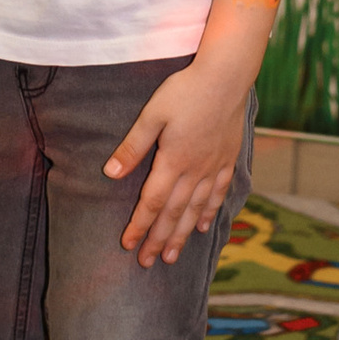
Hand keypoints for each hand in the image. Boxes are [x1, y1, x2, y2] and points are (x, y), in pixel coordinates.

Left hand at [107, 60, 249, 266]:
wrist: (226, 77)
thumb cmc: (185, 91)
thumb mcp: (152, 114)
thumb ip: (133, 146)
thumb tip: (110, 173)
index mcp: (172, 161)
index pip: (152, 202)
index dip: (139, 225)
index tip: (129, 245)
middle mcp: (194, 170)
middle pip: (173, 213)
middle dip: (159, 239)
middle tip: (148, 263)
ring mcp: (213, 167)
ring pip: (196, 210)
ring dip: (182, 235)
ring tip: (173, 256)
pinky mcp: (228, 159)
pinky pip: (218, 193)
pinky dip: (209, 212)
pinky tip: (202, 227)